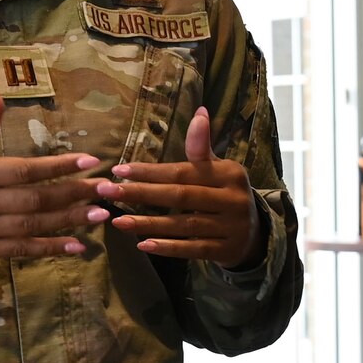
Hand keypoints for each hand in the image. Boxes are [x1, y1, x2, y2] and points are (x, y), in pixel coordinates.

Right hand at [0, 88, 103, 263]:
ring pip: (32, 227)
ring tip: (100, 216)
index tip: (89, 161)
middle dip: (73, 194)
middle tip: (106, 190)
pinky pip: (21, 251)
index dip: (57, 166)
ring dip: (69, 222)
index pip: (23, 170)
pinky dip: (49, 249)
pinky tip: (76, 247)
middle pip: (34, 200)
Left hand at [96, 106, 263, 267]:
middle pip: (180, 196)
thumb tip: (199, 111)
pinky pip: (192, 249)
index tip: (118, 170)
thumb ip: (201, 147)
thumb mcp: (218, 169)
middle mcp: (232, 199)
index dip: (150, 172)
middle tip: (107, 192)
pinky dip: (168, 247)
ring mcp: (231, 227)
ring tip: (117, 222)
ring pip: (184, 225)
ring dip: (148, 224)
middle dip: (141, 194)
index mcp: (229, 173)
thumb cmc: (225, 194)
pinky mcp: (226, 251)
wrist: (255, 233)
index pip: (183, 172)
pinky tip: (143, 245)